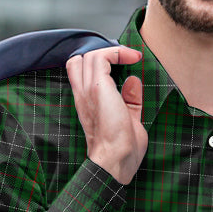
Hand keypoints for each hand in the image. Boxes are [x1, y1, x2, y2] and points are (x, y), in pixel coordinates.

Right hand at [66, 45, 145, 184]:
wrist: (116, 160)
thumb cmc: (122, 150)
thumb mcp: (129, 119)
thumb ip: (130, 100)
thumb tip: (133, 81)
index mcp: (86, 103)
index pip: (79, 72)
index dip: (98, 63)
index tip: (124, 65)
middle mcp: (82, 95)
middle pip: (79, 60)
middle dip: (102, 55)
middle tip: (124, 60)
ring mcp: (87, 90)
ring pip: (90, 55)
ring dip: (113, 52)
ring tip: (131, 57)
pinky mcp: (97, 88)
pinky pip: (102, 57)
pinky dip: (117, 53)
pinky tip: (132, 58)